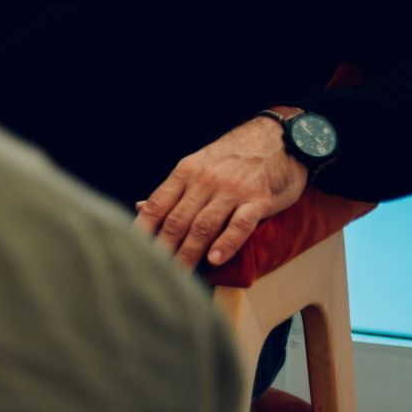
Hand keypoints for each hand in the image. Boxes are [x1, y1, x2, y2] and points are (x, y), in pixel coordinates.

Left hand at [136, 116, 307, 269]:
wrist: (279, 137)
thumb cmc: (235, 155)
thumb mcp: (198, 164)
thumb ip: (173, 190)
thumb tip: (141, 208)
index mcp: (186, 173)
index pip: (157, 205)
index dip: (143, 230)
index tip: (132, 251)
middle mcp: (205, 181)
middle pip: (177, 220)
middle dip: (163, 249)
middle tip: (153, 272)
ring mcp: (232, 191)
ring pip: (203, 225)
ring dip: (189, 252)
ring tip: (178, 275)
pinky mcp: (259, 200)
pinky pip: (240, 224)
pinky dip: (226, 243)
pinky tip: (215, 260)